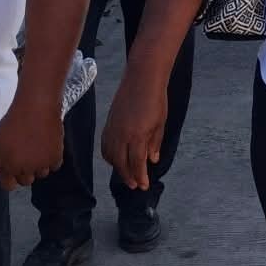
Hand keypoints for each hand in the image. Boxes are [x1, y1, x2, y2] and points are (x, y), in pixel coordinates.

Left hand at [0, 94, 64, 188]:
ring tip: (38, 149)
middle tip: (26, 156)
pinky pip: (54, 165)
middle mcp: (24, 169)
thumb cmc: (14, 121)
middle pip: (26, 181)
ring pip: (41, 174)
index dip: (9, 178)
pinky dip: (52, 158)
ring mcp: (41, 164)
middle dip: (24, 171)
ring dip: (39, 165)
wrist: (36, 107)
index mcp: (8, 166)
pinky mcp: (56, 157)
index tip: (12, 171)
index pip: (8, 185)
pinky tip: (48, 146)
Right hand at [101, 76, 168, 192]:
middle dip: (128, 176)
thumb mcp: (160, 124)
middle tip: (135, 185)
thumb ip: (154, 143)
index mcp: (137, 136)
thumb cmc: (156, 100)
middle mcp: (122, 135)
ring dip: (117, 167)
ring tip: (126, 174)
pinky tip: (115, 158)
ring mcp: (112, 129)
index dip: (140, 177)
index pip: (136, 163)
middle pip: (121, 163)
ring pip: (110, 156)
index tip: (143, 186)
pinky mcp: (108, 123)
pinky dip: (109, 155)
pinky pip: (105, 145)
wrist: (142, 79)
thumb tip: (152, 160)